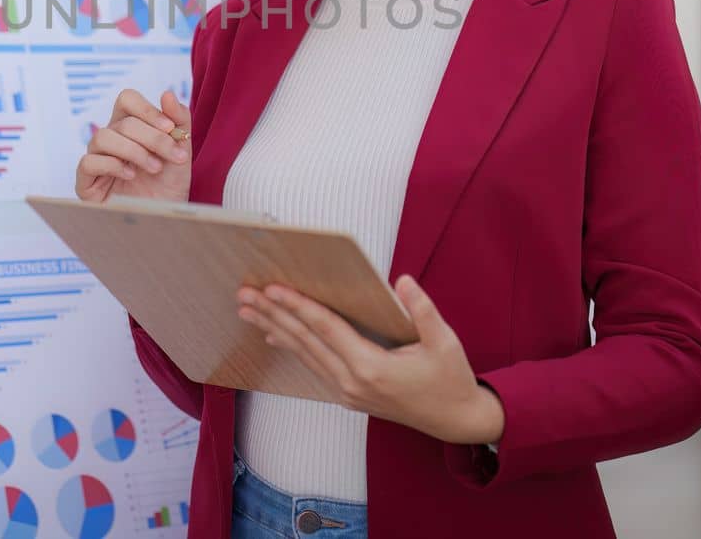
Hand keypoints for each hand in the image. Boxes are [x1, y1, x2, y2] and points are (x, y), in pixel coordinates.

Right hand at [75, 88, 191, 203]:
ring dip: (134, 151)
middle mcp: (111, 139)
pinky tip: (131, 176)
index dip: (147, 109)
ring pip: (102, 137)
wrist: (165, 219)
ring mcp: (97, 158)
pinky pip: (89, 162)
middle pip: (123, 122)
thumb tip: (168, 93)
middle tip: (174, 156)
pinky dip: (113, 165)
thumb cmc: (169, 185)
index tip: (170, 128)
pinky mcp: (86, 181)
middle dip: (153, 138)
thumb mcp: (182, 151)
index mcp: (130, 126)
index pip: (127, 100)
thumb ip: (179, 121)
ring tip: (155, 168)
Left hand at [236, 274, 504, 445]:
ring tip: (249, 310)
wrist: (456, 421)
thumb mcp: (445, 342)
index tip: (273, 288)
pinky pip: (314, 366)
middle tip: (244, 295)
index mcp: (372, 368)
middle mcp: (352, 382)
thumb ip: (422, 310)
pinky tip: (275, 334)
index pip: (326, 330)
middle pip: (305, 341)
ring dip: (275, 329)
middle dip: (272, 315)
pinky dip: (293, 347)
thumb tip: (402, 280)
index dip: (298, 306)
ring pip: (304, 355)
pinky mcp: (349, 396)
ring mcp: (348, 392)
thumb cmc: (450, 379)